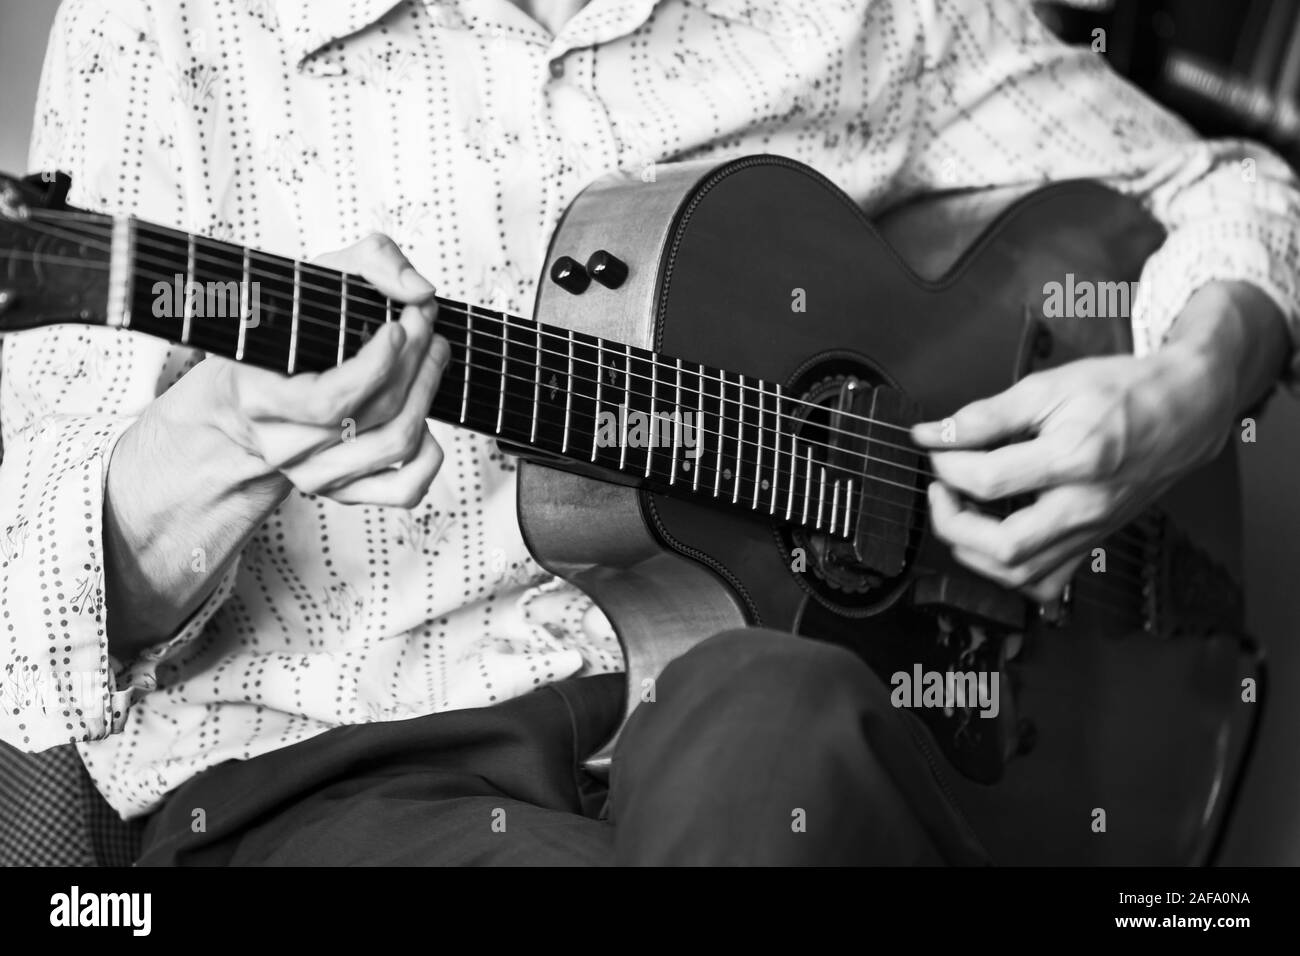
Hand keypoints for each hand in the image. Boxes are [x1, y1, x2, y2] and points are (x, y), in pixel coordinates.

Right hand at [196, 232, 449, 507]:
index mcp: (258, 398)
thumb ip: (369, 261)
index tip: (401, 325)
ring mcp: (315, 475)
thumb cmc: (284, 338)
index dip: (377, 364)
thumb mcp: (311, 283)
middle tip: (425, 322)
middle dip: (415, 361)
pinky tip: (428, 418)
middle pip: (374, 414)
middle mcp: (284, 445)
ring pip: (395, 444)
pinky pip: (404, 490)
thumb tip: (418, 288)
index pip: (328, 400)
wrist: (248, 400)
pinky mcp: (344, 492)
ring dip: (428, 393)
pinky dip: (432, 457)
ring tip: (433, 354)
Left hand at [910, 341, 1234, 602]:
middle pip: (1005, 548)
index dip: (947, 465)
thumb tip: (934, 434)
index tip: (936, 448)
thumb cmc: (1124, 393)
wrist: (1186, 408)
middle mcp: (1086, 505)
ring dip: (973, 551)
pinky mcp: (1095, 542)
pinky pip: (1046, 581)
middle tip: (940, 490)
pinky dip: (1009, 571)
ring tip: (960, 511)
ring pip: (1021, 575)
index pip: (988, 481)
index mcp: (1076, 459)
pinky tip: (993, 540)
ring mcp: (1093, 530)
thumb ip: (985, 416)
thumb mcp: (1048, 387)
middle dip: (953, 523)